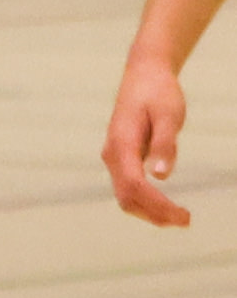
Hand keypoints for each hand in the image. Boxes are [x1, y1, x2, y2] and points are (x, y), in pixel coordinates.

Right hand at [107, 54, 192, 228]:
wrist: (144, 75)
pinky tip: (165, 205)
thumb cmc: (158, 93)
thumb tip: (161, 176)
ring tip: (178, 218)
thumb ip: (164, 145)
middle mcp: (113, 155)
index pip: (135, 185)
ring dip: (149, 211)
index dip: (157, 204)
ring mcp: (114, 158)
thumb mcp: (168, 115)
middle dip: (154, 214)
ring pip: (125, 196)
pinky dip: (146, 201)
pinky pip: (128, 187)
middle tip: (185, 222)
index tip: (181, 215)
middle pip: (127, 197)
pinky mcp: (121, 158)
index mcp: (121, 145)